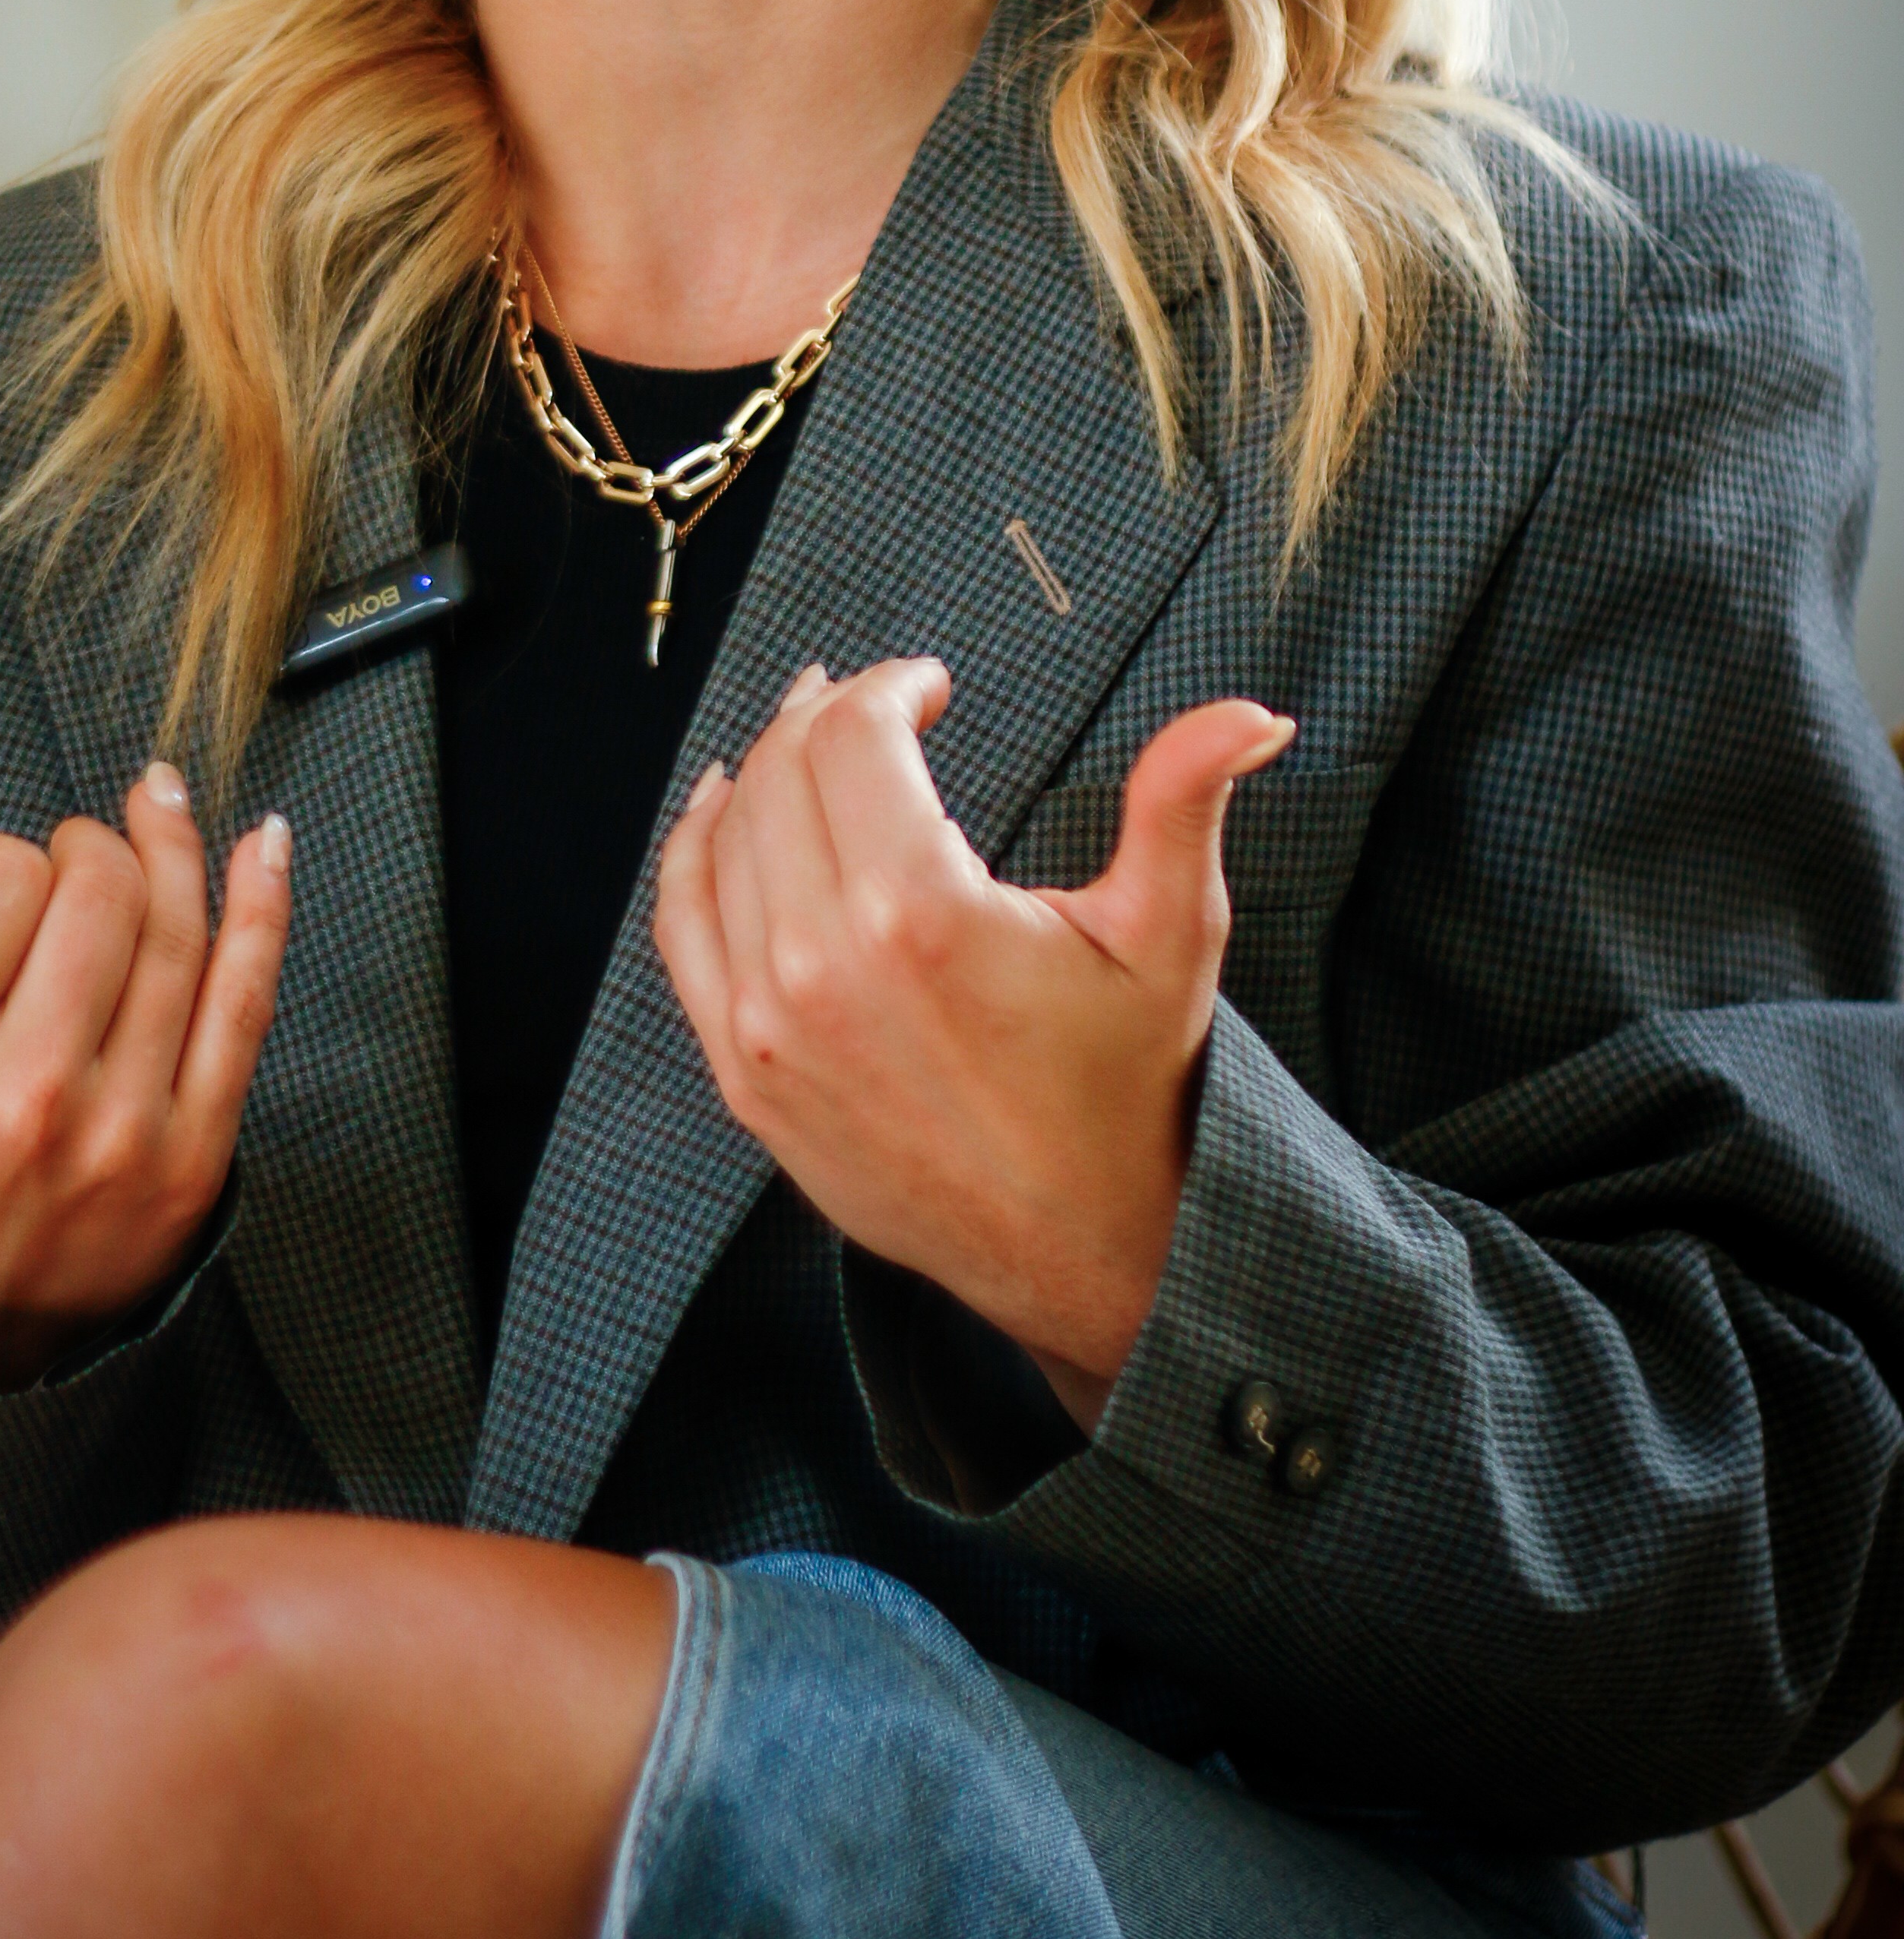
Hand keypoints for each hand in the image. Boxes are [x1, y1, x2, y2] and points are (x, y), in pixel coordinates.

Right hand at [0, 765, 291, 1394]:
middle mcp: (23, 1095)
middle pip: (95, 887)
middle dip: (80, 855)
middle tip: (60, 873)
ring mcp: (121, 1129)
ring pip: (174, 930)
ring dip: (171, 850)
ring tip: (152, 812)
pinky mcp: (195, 1157)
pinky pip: (245, 1001)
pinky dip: (261, 906)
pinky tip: (262, 839)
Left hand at [654, 662, 1291, 1429]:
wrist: (1089, 1252)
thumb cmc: (1130, 1089)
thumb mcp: (1170, 935)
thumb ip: (1184, 803)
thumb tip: (1255, 716)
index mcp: (919, 914)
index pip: (853, 738)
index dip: (889, 687)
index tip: (930, 687)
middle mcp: (822, 966)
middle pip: (781, 776)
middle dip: (824, 715)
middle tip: (872, 701)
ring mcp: (770, 1027)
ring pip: (725, 842)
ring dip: (761, 774)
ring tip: (807, 742)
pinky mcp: (746, 1076)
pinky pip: (682, 931)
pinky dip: (693, 856)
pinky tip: (723, 812)